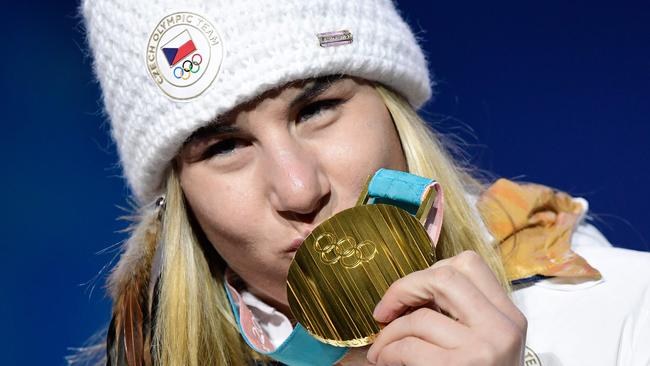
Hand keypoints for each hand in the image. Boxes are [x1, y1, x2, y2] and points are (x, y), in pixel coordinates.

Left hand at [364, 251, 526, 365]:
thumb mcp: (483, 342)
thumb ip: (460, 314)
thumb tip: (409, 291)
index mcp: (508, 315)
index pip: (468, 263)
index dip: (429, 271)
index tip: (411, 293)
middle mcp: (503, 327)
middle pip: (444, 276)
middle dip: (403, 289)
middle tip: (384, 311)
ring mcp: (484, 349)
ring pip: (420, 316)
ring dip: (389, 332)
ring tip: (381, 349)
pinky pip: (409, 346)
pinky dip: (387, 352)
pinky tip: (384, 361)